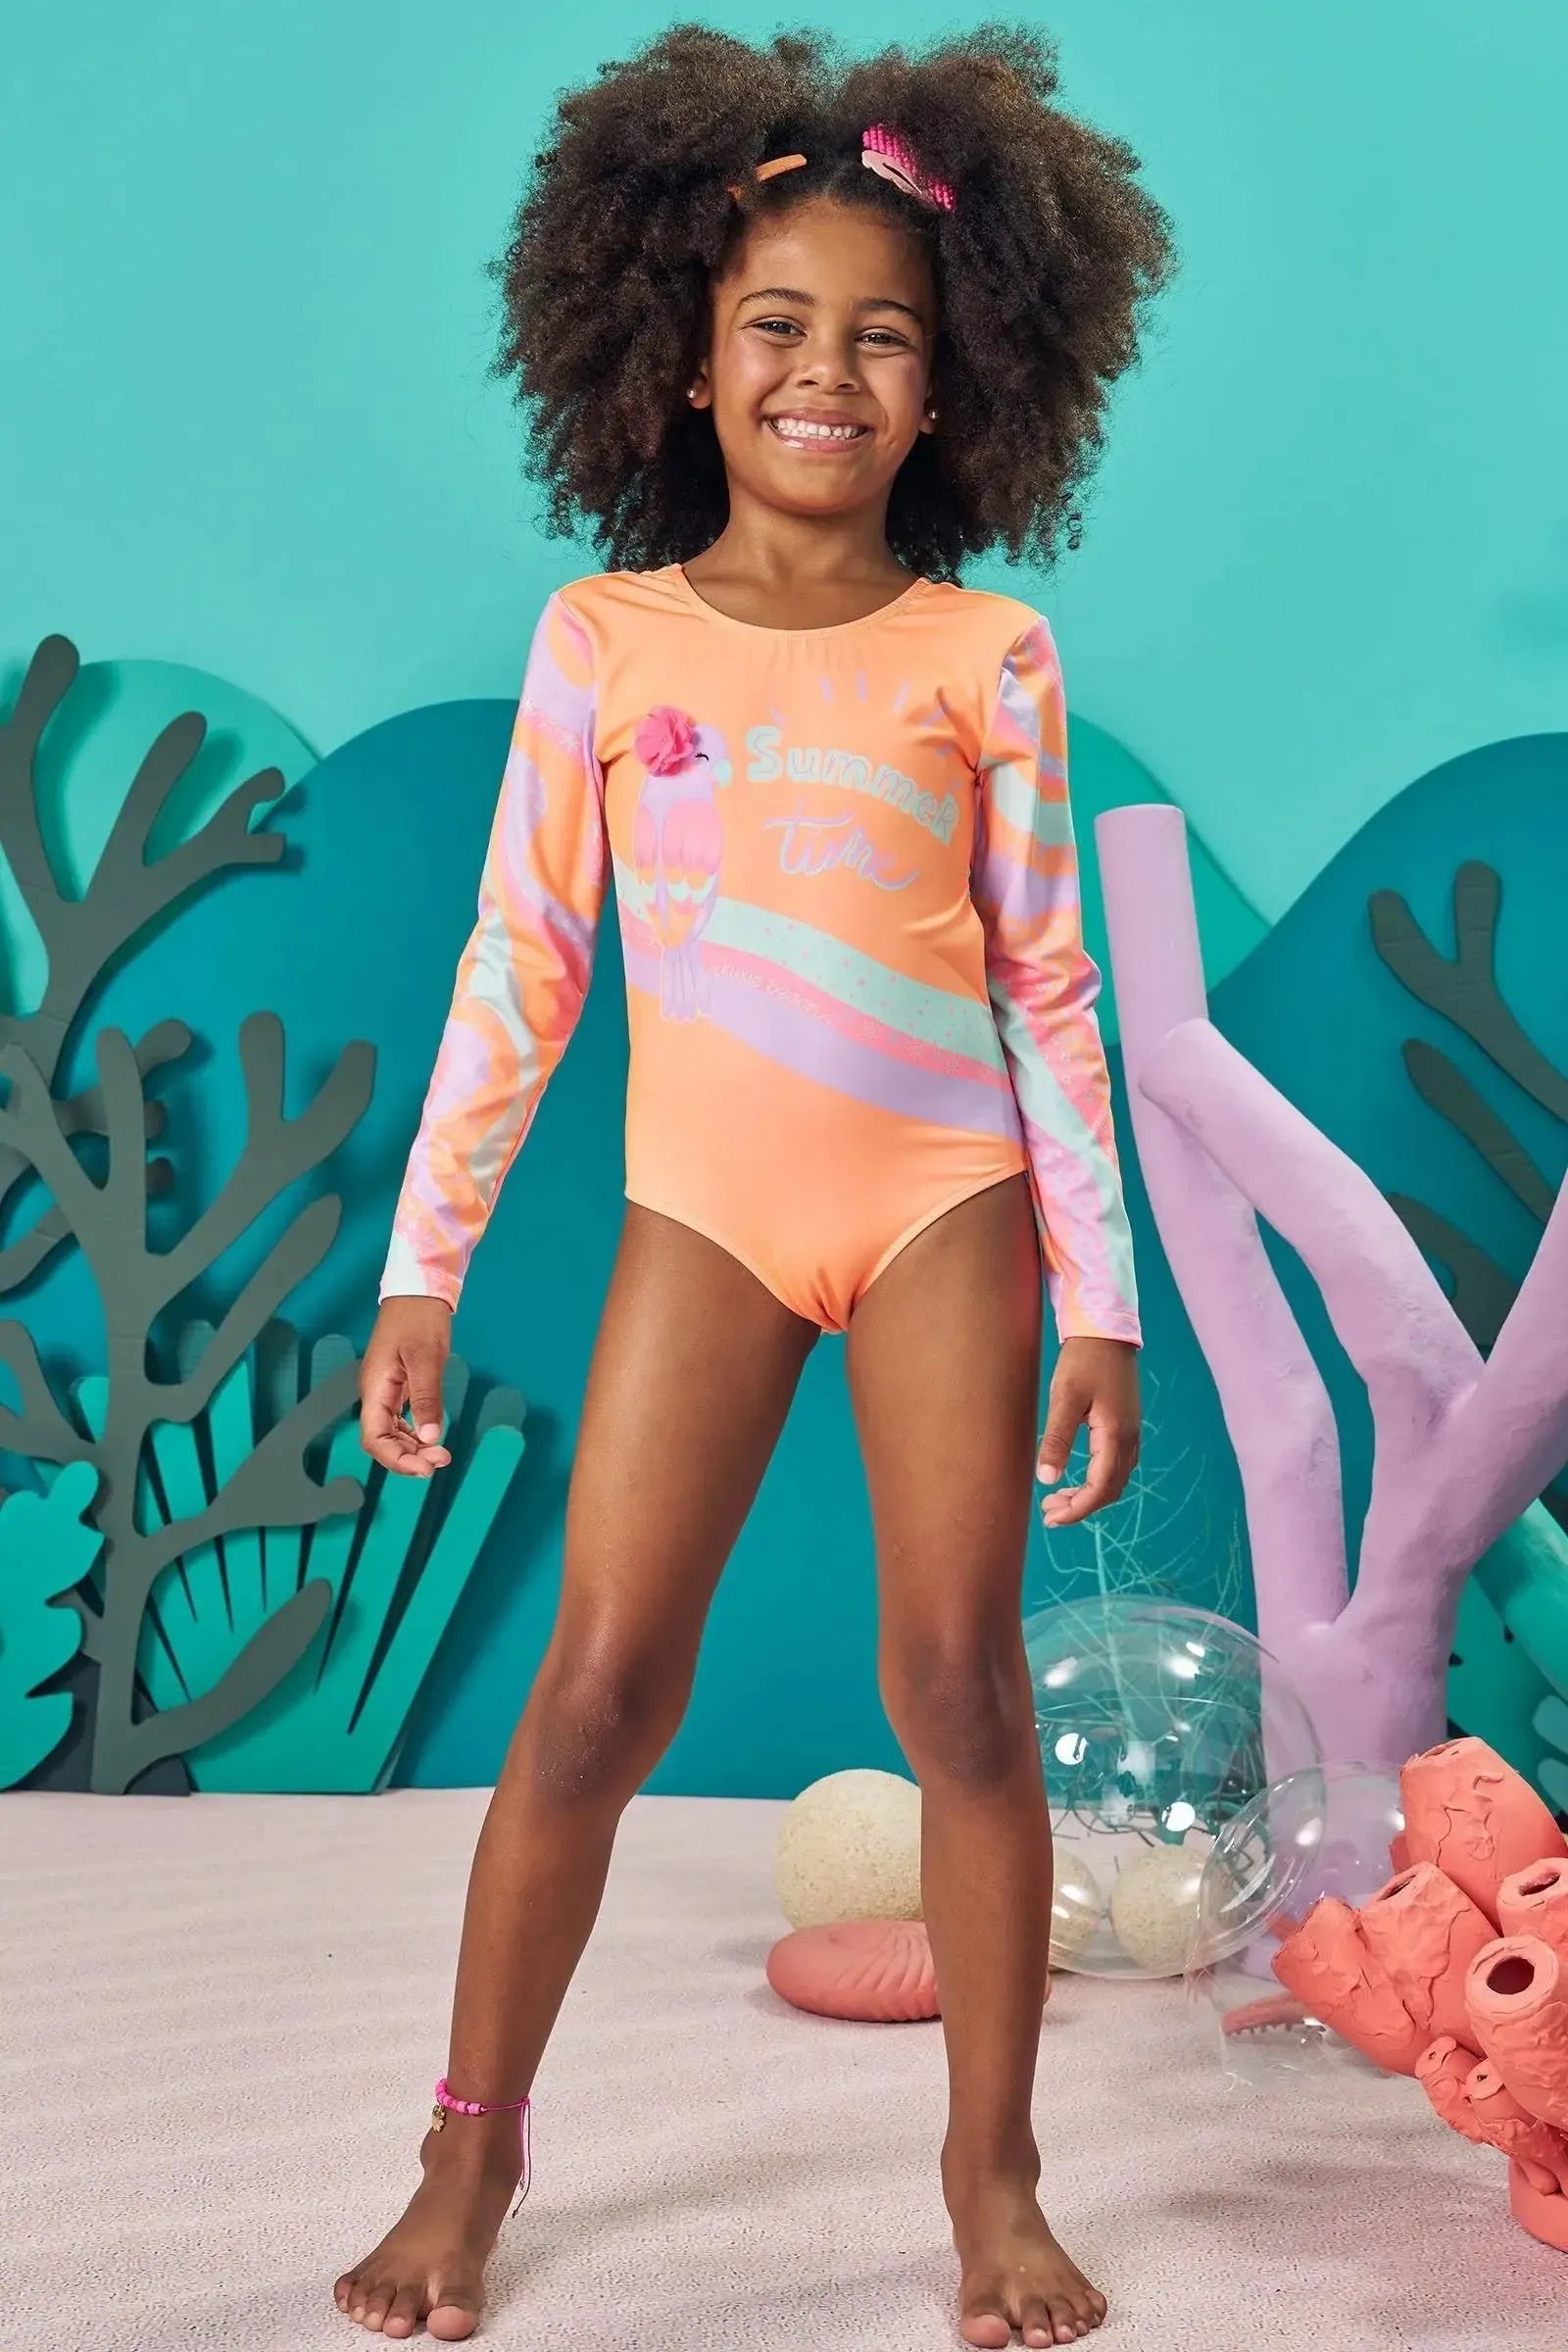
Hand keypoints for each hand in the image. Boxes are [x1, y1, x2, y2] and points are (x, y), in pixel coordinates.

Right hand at [359, 1297, 454, 1477]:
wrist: (418, 1291)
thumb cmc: (419, 1319)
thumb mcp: (426, 1358)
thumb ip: (427, 1398)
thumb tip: (431, 1436)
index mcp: (374, 1388)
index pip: (373, 1438)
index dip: (395, 1459)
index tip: (425, 1468)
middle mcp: (375, 1393)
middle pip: (381, 1440)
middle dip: (408, 1457)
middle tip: (441, 1461)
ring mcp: (385, 1391)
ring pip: (391, 1433)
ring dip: (413, 1448)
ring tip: (441, 1455)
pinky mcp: (397, 1387)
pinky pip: (400, 1420)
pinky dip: (415, 1434)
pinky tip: (432, 1439)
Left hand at [1037, 1337, 1140, 1527]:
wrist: (1106, 1331)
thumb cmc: (1084, 1361)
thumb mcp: (1065, 1398)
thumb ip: (1058, 1439)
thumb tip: (1047, 1479)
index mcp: (1115, 1436)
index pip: (1100, 1488)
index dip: (1077, 1510)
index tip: (1050, 1517)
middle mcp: (1128, 1439)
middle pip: (1110, 1490)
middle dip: (1081, 1506)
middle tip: (1048, 1511)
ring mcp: (1130, 1433)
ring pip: (1114, 1479)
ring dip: (1089, 1495)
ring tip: (1058, 1498)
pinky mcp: (1125, 1425)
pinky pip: (1116, 1465)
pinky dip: (1097, 1480)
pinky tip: (1078, 1477)